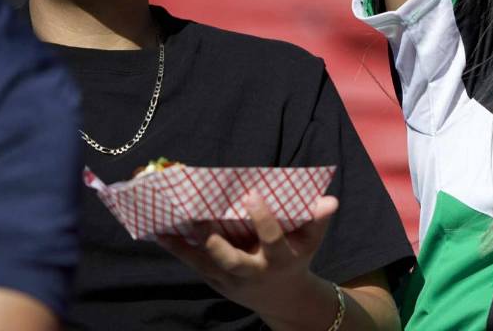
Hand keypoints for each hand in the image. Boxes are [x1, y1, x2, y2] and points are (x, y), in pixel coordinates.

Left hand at [157, 193, 337, 322]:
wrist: (283, 299)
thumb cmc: (297, 257)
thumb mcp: (311, 241)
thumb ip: (318, 219)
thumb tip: (331, 200)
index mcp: (279, 259)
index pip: (272, 240)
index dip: (263, 218)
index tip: (252, 194)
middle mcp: (254, 272)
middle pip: (230, 260)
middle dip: (214, 241)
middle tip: (198, 215)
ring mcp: (231, 280)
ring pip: (205, 264)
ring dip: (185, 245)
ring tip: (166, 222)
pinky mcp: (215, 281)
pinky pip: (195, 264)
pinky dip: (178, 249)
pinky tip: (160, 232)